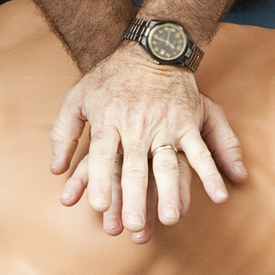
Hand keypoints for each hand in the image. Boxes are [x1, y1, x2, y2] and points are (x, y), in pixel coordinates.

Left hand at [48, 46, 246, 240]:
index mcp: (108, 122)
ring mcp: (164, 127)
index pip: (100, 155)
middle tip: (134, 225)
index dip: (99, 180)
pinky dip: (210, 173)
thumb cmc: (109, 77)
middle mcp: (136, 127)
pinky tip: (218, 195)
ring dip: (170, 192)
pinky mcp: (187, 124)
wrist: (150, 49)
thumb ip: (63, 134)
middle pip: (134, 167)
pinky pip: (200, 151)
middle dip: (134, 198)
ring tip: (171, 218)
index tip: (99, 206)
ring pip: (166, 164)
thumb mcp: (77, 97)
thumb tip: (56, 170)